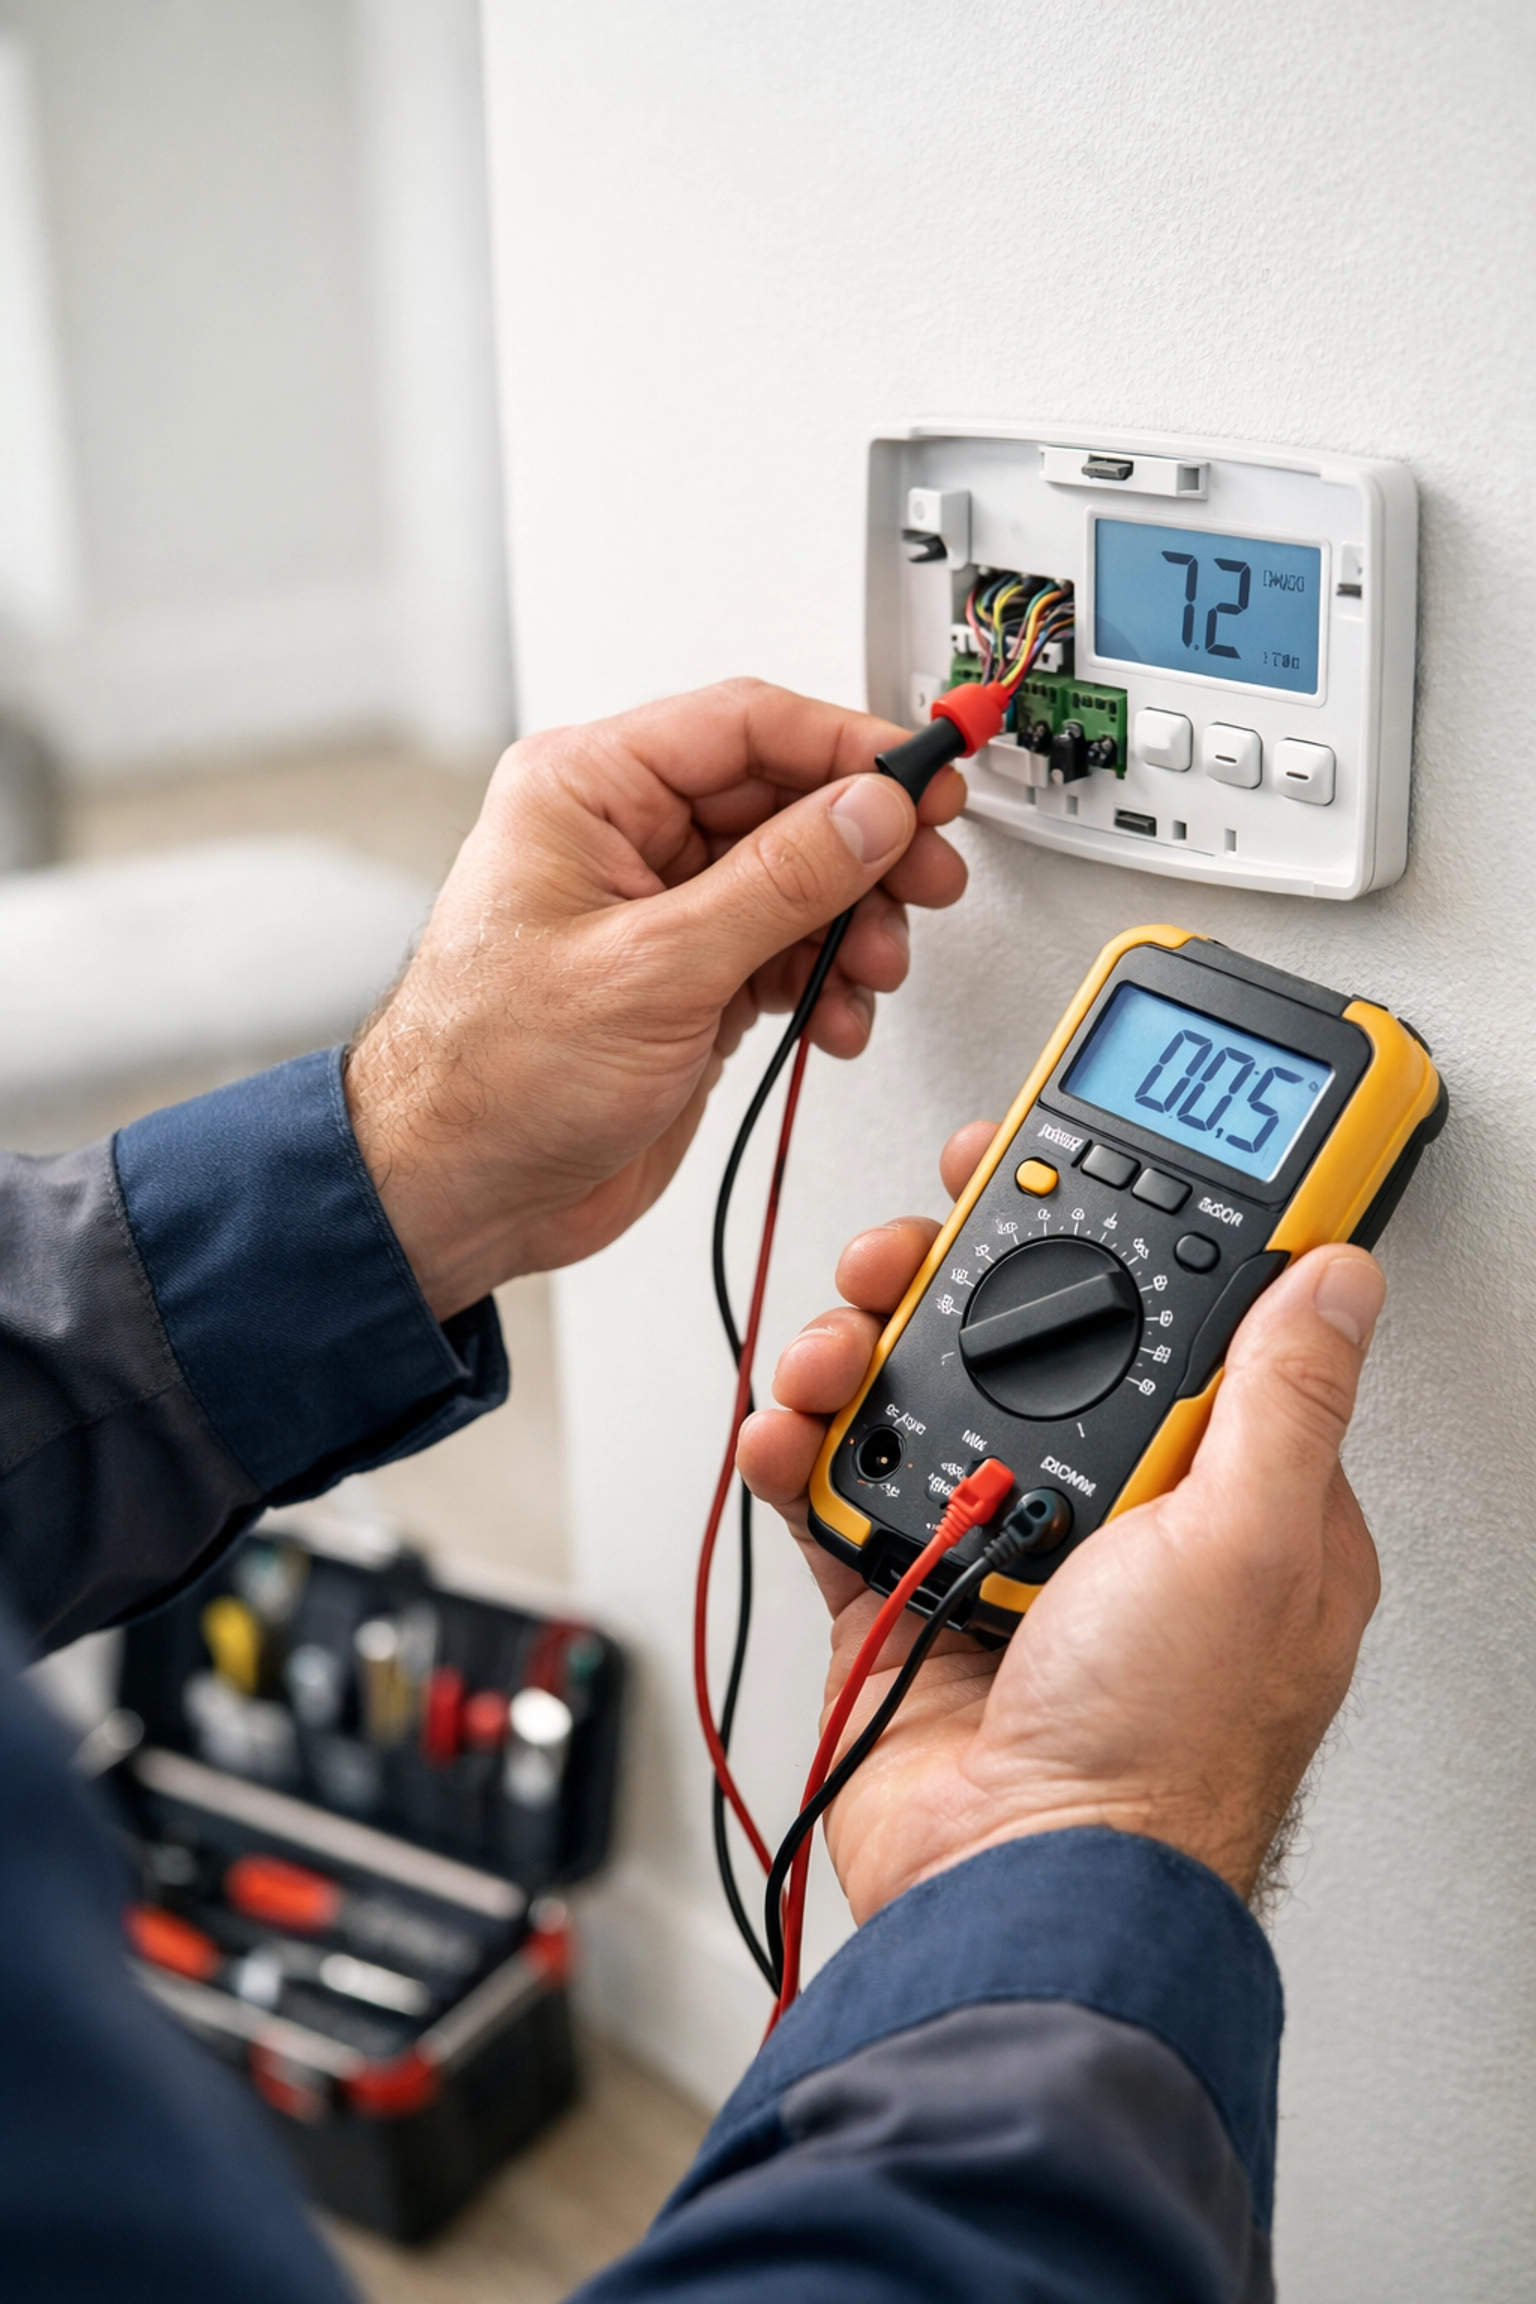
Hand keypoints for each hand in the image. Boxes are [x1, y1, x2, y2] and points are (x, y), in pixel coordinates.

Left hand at [345, 681, 964, 1316]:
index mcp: (585, 792)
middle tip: (927, 880)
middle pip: (783, 803)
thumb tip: (869, 813)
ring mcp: (658, 914)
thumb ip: (779, 882)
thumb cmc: (490, 1080)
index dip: (848, 748)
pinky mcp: (684, 980)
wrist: (460, 1196)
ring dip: (852, 926)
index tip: (925, 779)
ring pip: (796, 883)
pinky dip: (823, 982)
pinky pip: (782, 951)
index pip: (745, 727)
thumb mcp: (655, 969)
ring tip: (874, 969)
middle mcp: (621, 840)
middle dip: (865, 848)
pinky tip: (832, 1018)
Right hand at [738, 1122, 1383, 1917]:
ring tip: (833, 1354)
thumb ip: (1284, 1396)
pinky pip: (836, 1489)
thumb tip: (1342, 1277)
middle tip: (903, 1252)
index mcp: (1215, 1492)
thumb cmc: (1158, 1749)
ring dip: (856, 1353)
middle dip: (946, 1278)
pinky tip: (787, 1432)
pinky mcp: (902, 1590)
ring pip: (915, 1395)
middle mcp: (1109, 1510)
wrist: (1016, 1888)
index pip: (1164, 1312)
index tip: (1034, 1162)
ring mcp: (999, 1544)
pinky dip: (797, 1451)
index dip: (1100, 1227)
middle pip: (1019, 1335)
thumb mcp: (1247, 1543)